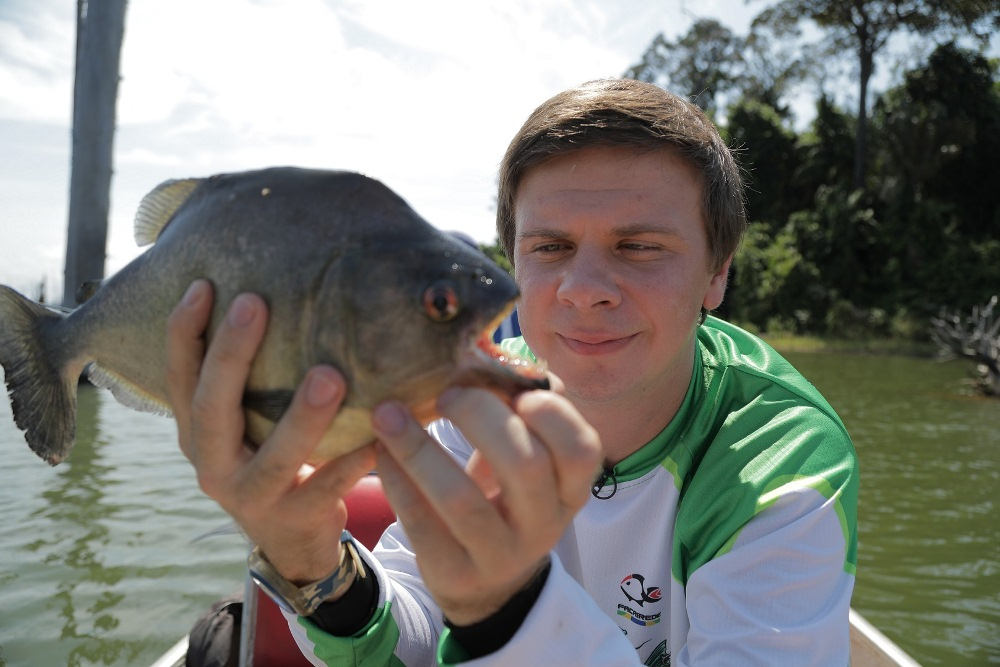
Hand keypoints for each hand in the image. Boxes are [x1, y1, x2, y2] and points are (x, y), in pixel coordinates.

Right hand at [166, 280, 375, 583]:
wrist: (294, 541)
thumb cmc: (275, 459)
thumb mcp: (250, 425)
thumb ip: (254, 380)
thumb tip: (275, 294)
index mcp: (197, 434)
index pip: (179, 377)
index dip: (184, 332)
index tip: (203, 284)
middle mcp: (212, 464)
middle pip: (211, 407)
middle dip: (232, 353)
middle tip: (255, 303)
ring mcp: (250, 497)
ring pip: (272, 457)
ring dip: (301, 417)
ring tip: (329, 376)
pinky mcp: (292, 520)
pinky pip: (323, 490)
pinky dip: (348, 465)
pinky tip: (373, 439)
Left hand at [372, 380, 601, 625]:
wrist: (489, 583)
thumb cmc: (508, 498)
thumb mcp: (530, 464)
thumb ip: (521, 416)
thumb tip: (495, 356)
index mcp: (569, 489)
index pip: (581, 449)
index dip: (551, 415)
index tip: (515, 390)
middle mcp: (544, 524)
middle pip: (523, 465)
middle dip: (479, 416)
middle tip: (446, 393)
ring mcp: (501, 554)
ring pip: (461, 499)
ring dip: (418, 449)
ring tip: (387, 413)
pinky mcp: (456, 573)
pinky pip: (422, 524)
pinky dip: (398, 481)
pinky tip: (381, 451)